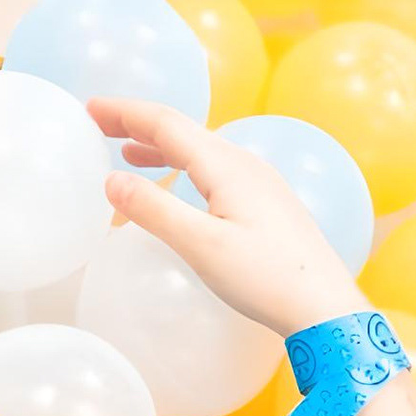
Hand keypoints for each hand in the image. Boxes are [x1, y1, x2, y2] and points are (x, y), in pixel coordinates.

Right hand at [91, 95, 367, 339]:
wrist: (326, 307)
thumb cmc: (266, 279)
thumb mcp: (202, 246)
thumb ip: (154, 210)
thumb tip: (111, 180)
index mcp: (225, 165)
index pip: (165, 123)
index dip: (124, 112)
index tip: (89, 109)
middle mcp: (244, 164)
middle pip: (183, 131)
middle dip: (138, 125)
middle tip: (100, 125)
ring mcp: (260, 183)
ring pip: (201, 151)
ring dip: (161, 147)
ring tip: (129, 151)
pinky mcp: (268, 205)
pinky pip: (216, 171)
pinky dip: (185, 167)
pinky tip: (180, 185)